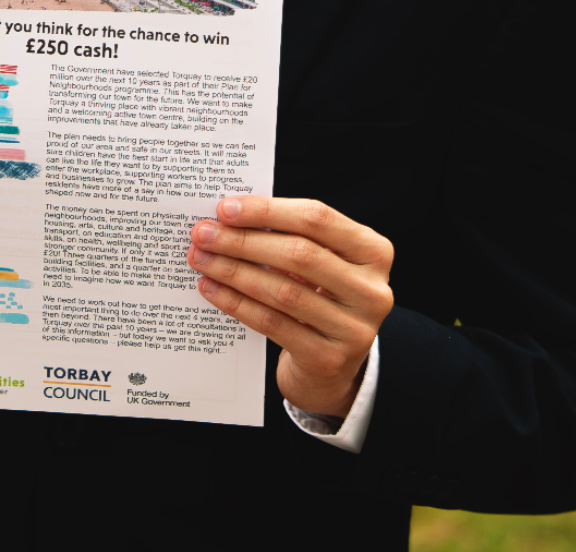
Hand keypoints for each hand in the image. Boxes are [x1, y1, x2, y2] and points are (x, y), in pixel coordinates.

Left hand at [187, 196, 393, 418]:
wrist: (331, 367)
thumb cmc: (320, 297)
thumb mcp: (321, 261)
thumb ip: (290, 235)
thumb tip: (229, 216)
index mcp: (374, 251)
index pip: (317, 218)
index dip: (268, 210)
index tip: (225, 208)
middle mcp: (372, 290)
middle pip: (299, 254)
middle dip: (244, 241)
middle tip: (204, 234)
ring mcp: (355, 329)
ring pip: (283, 290)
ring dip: (234, 271)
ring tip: (201, 259)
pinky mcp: (329, 360)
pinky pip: (273, 324)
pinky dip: (237, 303)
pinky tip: (212, 289)